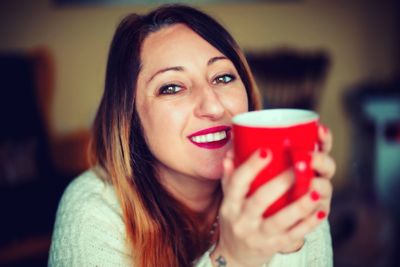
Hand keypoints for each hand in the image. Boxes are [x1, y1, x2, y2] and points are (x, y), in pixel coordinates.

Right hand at [210, 125, 335, 266]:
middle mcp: (242, 220)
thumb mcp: (229, 199)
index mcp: (230, 204)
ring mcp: (259, 235)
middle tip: (300, 164)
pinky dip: (309, 224)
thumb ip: (231, 176)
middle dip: (280, 183)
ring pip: (280, 221)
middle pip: (260, 200)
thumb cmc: (235, 218)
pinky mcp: (275, 245)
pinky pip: (294, 235)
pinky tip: (321, 211)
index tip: (266, 150)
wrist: (235, 255)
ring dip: (299, 206)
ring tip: (315, 191)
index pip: (237, 183)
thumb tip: (231, 154)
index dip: (250, 167)